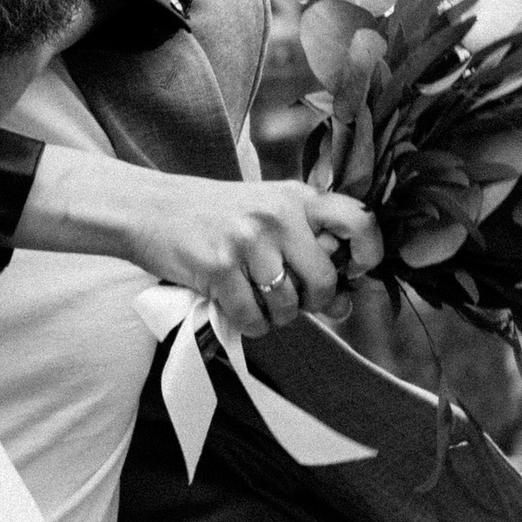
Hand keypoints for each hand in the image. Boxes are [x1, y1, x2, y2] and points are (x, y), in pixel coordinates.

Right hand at [21, 151, 382, 336]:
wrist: (151, 209)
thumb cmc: (215, 216)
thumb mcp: (267, 215)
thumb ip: (308, 251)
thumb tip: (344, 303)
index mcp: (296, 197)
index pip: (359, 221)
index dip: (370, 253)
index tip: (356, 272)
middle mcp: (277, 216)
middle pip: (324, 281)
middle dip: (311, 302)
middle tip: (290, 296)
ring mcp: (247, 241)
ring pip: (288, 307)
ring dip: (275, 316)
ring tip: (255, 298)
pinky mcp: (219, 268)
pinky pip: (253, 319)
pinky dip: (248, 324)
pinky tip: (235, 307)